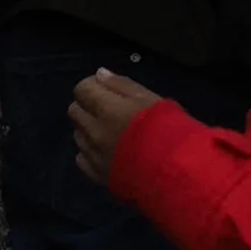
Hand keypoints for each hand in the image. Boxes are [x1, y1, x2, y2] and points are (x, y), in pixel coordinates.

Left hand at [69, 66, 161, 185]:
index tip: (104, 90)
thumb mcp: (151, 99)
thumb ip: (122, 85)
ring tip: (109, 132)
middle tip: (106, 110)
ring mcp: (93, 155)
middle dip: (86, 106)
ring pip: (77, 134)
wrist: (176, 172)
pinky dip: (89, 152)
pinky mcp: (97, 175)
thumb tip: (99, 74)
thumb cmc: (168, 130)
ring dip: (87, 129)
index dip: (91, 87)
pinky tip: (105, 152)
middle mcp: (94, 131)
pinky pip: (81, 158)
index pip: (82, 89)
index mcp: (107, 108)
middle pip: (74, 111)